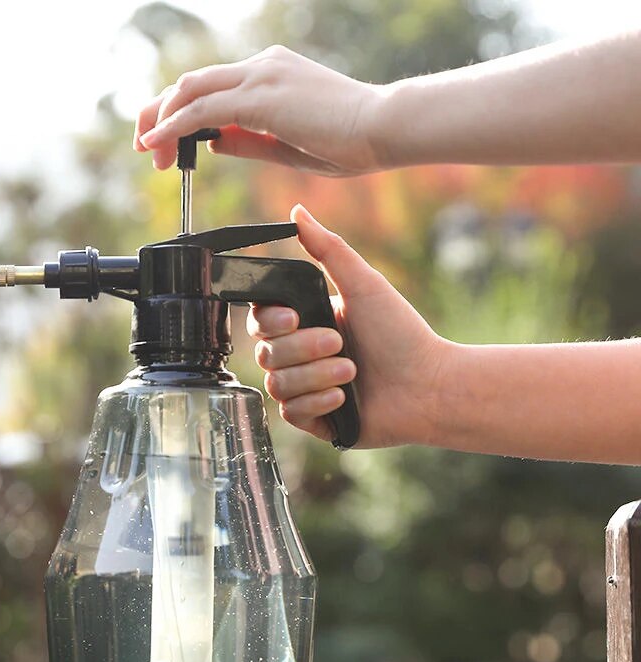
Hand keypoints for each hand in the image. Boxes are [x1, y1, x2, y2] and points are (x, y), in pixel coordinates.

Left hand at [134, 45, 390, 176]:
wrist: (384, 127)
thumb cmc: (349, 141)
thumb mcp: (287, 146)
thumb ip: (247, 141)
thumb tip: (211, 141)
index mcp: (270, 76)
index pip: (213, 89)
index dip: (181, 115)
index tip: (165, 143)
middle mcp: (262, 67)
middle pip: (192, 82)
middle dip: (160, 114)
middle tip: (144, 146)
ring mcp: (261, 76)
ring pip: (191, 89)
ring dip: (161, 119)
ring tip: (145, 148)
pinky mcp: (261, 95)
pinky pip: (204, 108)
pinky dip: (174, 125)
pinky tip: (157, 141)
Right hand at [248, 205, 447, 447]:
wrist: (429, 386)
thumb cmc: (401, 334)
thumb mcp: (363, 285)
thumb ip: (327, 249)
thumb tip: (297, 211)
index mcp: (307, 323)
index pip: (261, 321)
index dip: (270, 320)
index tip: (294, 316)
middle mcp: (302, 357)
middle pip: (266, 353)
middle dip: (303, 348)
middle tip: (340, 343)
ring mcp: (306, 390)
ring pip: (277, 383)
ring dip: (315, 375)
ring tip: (352, 371)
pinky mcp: (315, 421)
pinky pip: (291, 413)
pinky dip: (317, 403)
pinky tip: (345, 398)